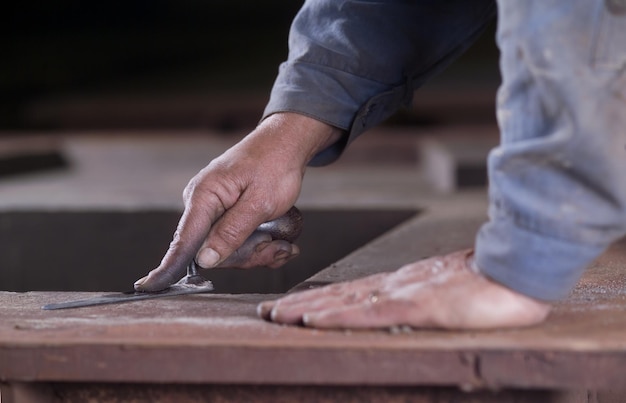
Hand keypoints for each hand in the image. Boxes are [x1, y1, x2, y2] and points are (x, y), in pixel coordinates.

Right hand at [134, 113, 342, 291]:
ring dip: (259, 250)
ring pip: (229, 251)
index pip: (183, 240)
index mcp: (204, 197)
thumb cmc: (275, 165)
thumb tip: (204, 261)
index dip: (168, 267)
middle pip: (213, 252)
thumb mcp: (260, 202)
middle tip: (278, 245)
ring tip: (282, 240)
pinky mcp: (225, 215)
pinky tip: (278, 240)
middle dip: (248, 254)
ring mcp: (213, 211)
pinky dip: (260, 245)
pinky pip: (237, 242)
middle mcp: (203, 205)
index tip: (148, 287)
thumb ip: (232, 232)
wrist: (285, 144)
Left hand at [258, 250, 550, 329]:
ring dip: (308, 311)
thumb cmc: (482, 284)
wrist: (515, 272)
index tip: (286, 309)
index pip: (347, 295)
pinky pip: (374, 313)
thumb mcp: (442, 292)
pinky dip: (342, 317)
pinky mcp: (420, 305)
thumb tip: (393, 310)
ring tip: (276, 317)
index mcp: (398, 287)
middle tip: (266, 313)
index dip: (314, 302)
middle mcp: (393, 288)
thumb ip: (417, 299)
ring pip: (346, 303)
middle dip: (299, 307)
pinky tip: (317, 321)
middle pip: (337, 297)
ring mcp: (405, 294)